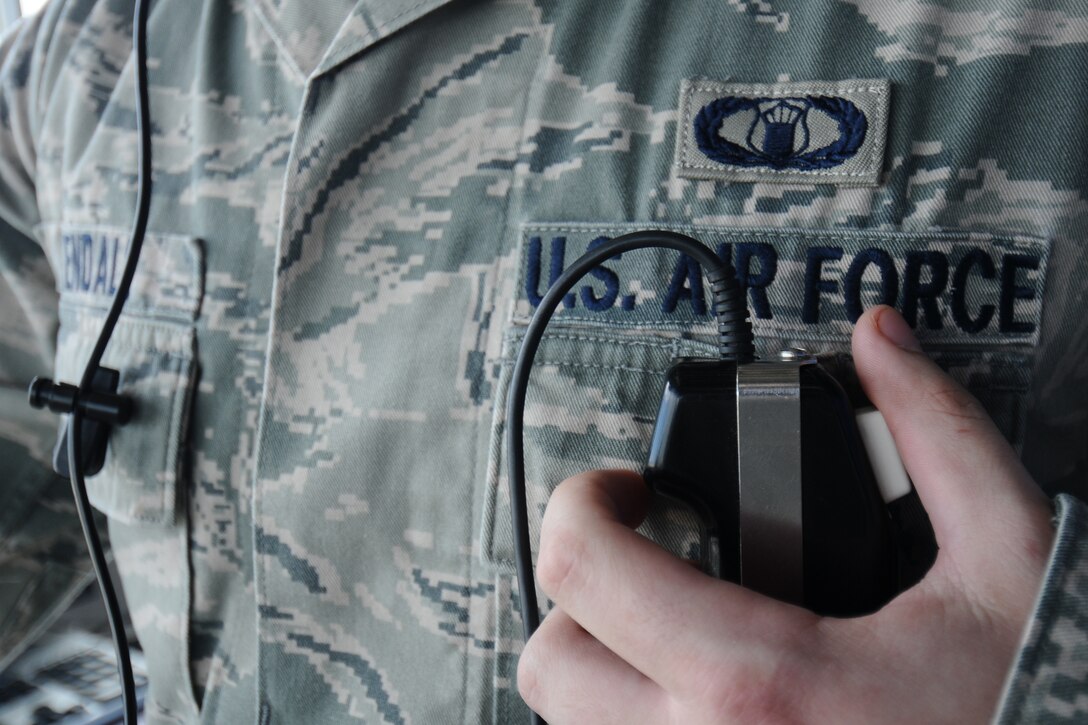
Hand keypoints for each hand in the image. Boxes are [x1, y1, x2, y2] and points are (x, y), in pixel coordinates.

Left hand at [517, 305, 1053, 724]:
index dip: (585, 500)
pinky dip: (639, 714)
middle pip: (550, 662)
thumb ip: (940, 436)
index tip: (626, 490)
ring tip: (676, 626)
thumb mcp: (1009, 559)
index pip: (583, 569)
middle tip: (645, 560)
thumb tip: (884, 344)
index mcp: (761, 683)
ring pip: (576, 724)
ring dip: (607, 659)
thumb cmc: (1035, 706)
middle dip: (582, 592)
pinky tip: (704, 689)